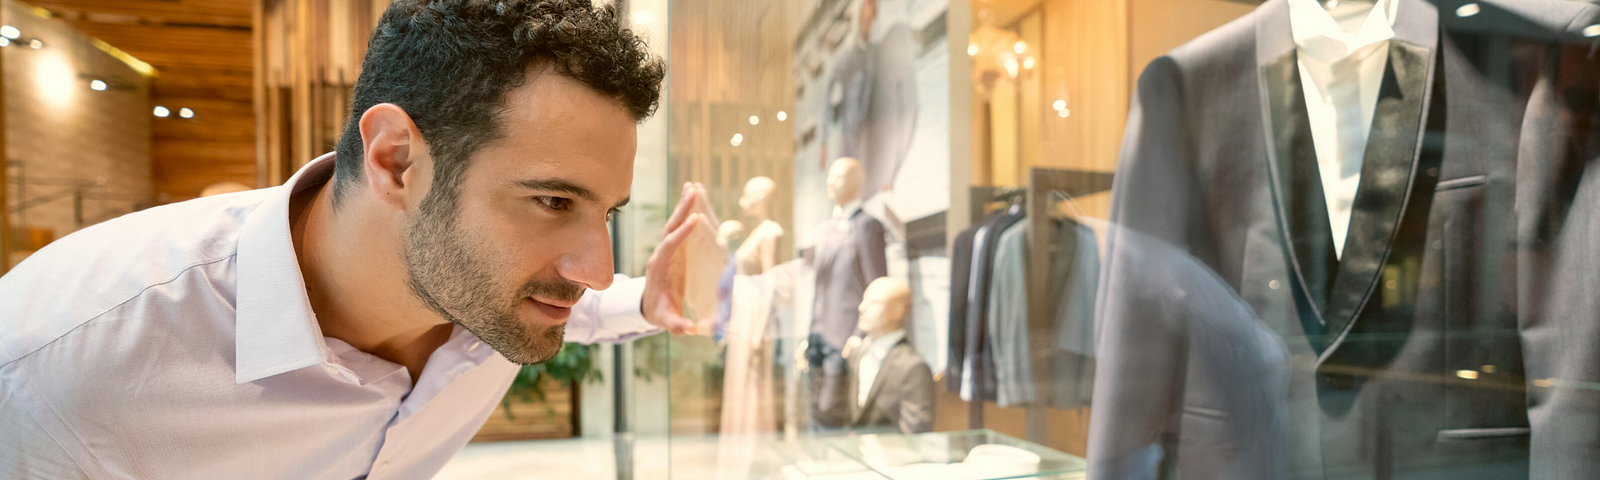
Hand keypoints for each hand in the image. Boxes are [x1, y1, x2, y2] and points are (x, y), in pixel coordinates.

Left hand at [641, 182, 716, 334]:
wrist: (649, 307)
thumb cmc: (661, 313)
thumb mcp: (667, 320)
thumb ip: (677, 324)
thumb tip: (691, 329)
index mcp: (659, 268)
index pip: (669, 247)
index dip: (681, 234)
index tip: (694, 220)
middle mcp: (661, 254)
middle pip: (670, 228)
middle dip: (682, 210)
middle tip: (693, 191)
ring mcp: (667, 249)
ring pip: (674, 223)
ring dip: (684, 205)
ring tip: (694, 187)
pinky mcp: (674, 248)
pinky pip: (680, 227)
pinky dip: (686, 212)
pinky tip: (695, 196)